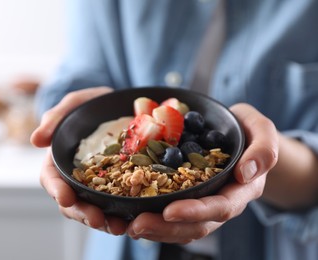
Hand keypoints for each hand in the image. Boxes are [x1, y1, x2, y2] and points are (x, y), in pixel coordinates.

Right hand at [31, 86, 127, 234]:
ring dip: (102, 220)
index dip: (56, 189)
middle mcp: (76, 175)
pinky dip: (121, 214)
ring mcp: (96, 182)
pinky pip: (115, 204)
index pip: (51, 178)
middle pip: (72, 201)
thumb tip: (35, 140)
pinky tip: (131, 219)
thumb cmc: (94, 103)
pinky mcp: (117, 185)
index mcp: (60, 158)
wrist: (122, 105)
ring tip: (118, 226)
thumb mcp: (76, 103)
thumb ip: (56, 117)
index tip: (65, 199)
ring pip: (92, 207)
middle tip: (97, 220)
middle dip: (82, 212)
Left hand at [126, 103, 278, 242]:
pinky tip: (130, 217)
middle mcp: (220, 202)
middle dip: (166, 228)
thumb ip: (263, 149)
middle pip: (196, 225)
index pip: (220, 207)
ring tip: (129, 226)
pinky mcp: (186, 199)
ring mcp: (202, 204)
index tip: (170, 211)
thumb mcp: (260, 130)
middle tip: (138, 225)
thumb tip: (247, 172)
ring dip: (155, 229)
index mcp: (240, 190)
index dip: (195, 212)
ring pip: (181, 227)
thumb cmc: (246, 131)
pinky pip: (170, 217)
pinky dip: (152, 219)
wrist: (235, 134)